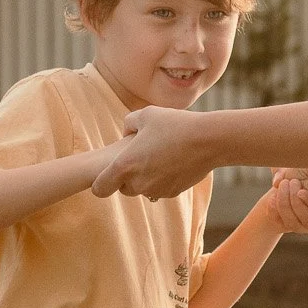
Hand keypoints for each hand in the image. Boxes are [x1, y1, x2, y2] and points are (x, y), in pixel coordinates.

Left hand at [92, 106, 216, 199]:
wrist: (208, 140)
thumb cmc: (175, 124)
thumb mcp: (146, 114)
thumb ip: (129, 123)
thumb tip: (127, 133)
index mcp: (125, 166)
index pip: (99, 188)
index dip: (99, 183)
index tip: (106, 175)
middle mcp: (138, 183)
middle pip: (122, 189)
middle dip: (126, 177)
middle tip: (139, 158)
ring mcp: (156, 190)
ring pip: (142, 189)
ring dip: (145, 178)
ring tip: (158, 156)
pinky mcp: (172, 193)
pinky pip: (160, 189)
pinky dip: (162, 179)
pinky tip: (172, 161)